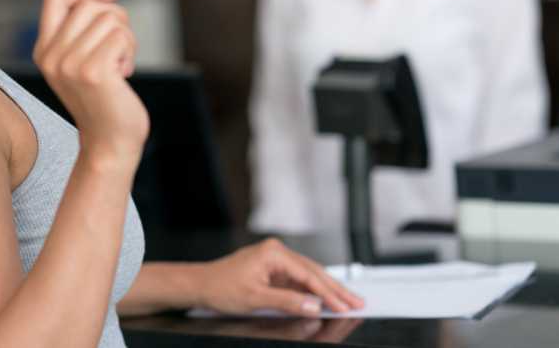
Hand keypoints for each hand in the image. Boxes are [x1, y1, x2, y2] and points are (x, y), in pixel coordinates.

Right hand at [33, 0, 148, 162]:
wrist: (109, 143)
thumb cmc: (103, 100)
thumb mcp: (79, 63)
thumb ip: (80, 32)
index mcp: (43, 50)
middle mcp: (51, 55)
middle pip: (88, 4)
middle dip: (115, 16)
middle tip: (121, 43)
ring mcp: (70, 64)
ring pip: (109, 18)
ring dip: (126, 37)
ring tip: (120, 63)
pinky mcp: (93, 72)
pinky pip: (121, 36)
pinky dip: (130, 50)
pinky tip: (124, 73)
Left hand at [196, 239, 363, 316]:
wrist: (201, 284)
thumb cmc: (221, 287)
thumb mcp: (255, 298)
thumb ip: (287, 301)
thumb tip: (313, 305)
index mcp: (274, 253)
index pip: (309, 275)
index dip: (329, 293)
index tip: (345, 305)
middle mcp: (277, 252)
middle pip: (314, 272)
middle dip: (336, 289)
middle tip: (357, 302)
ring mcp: (276, 261)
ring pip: (309, 276)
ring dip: (328, 290)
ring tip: (348, 301)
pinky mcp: (274, 270)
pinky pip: (299, 280)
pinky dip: (313, 291)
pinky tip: (326, 299)